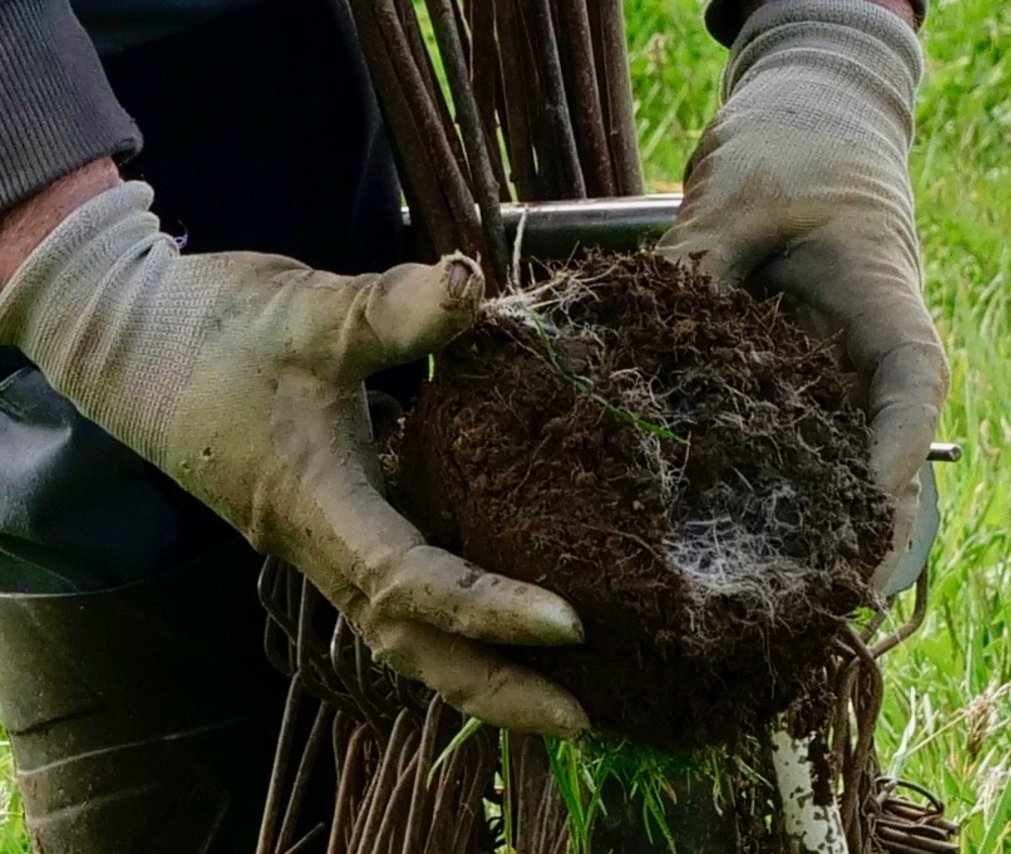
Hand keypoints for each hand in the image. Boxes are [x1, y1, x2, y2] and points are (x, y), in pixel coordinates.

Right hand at [0, 175, 587, 736]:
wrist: (130, 337)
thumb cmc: (213, 329)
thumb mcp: (309, 311)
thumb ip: (394, 309)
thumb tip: (475, 283)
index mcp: (315, 508)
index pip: (411, 583)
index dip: (487, 609)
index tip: (571, 624)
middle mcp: (320, 545)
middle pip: (410, 647)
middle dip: (491, 690)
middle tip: (581, 718)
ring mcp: (322, 541)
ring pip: (403, 628)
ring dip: (476, 664)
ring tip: (557, 686)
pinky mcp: (328, 522)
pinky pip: (398, 590)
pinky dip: (452, 613)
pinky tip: (502, 605)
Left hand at [659, 1, 948, 588]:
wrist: (810, 121)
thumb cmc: (794, 147)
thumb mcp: (739, 199)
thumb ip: (695, 265)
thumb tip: (625, 341)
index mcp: (882, 303)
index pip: (911, 385)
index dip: (898, 452)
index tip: (872, 507)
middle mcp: (863, 353)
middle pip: (878, 450)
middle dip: (853, 525)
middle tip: (816, 597)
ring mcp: (830, 369)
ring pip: (832, 457)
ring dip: (807, 521)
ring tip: (768, 596)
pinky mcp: (787, 375)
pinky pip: (778, 436)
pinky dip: (752, 480)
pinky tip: (705, 528)